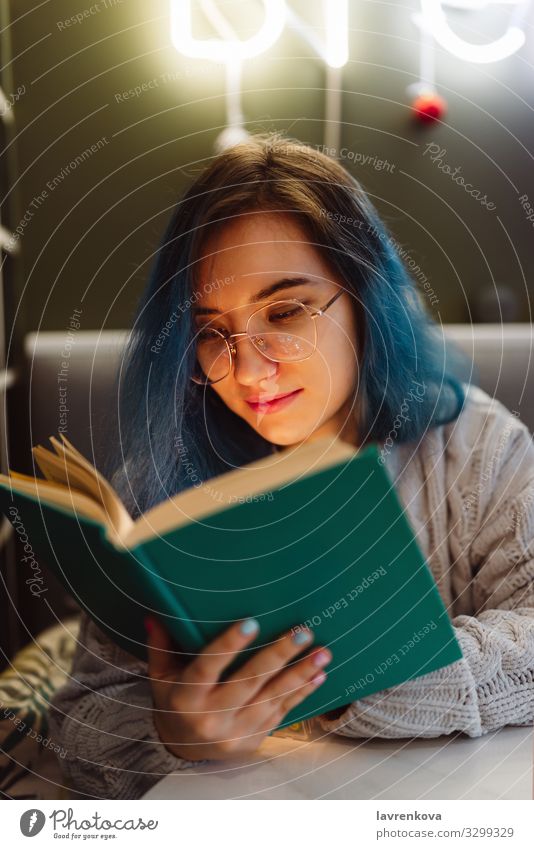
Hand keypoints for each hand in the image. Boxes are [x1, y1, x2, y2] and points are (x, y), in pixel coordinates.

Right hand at [145, 616, 330, 761]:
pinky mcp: (254, 739)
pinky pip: (282, 713)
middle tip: (301, 631)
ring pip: (271, 698)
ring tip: (322, 652)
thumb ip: (161, 644)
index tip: (251, 622)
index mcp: (186, 696)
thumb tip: (156, 613)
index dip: (229, 645)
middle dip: (278, 655)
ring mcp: (235, 732)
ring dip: (300, 674)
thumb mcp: (161, 675)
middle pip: (248, 682)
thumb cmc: (174, 700)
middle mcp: (212, 716)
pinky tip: (319, 674)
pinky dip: (302, 693)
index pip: (208, 667)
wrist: (182, 749)